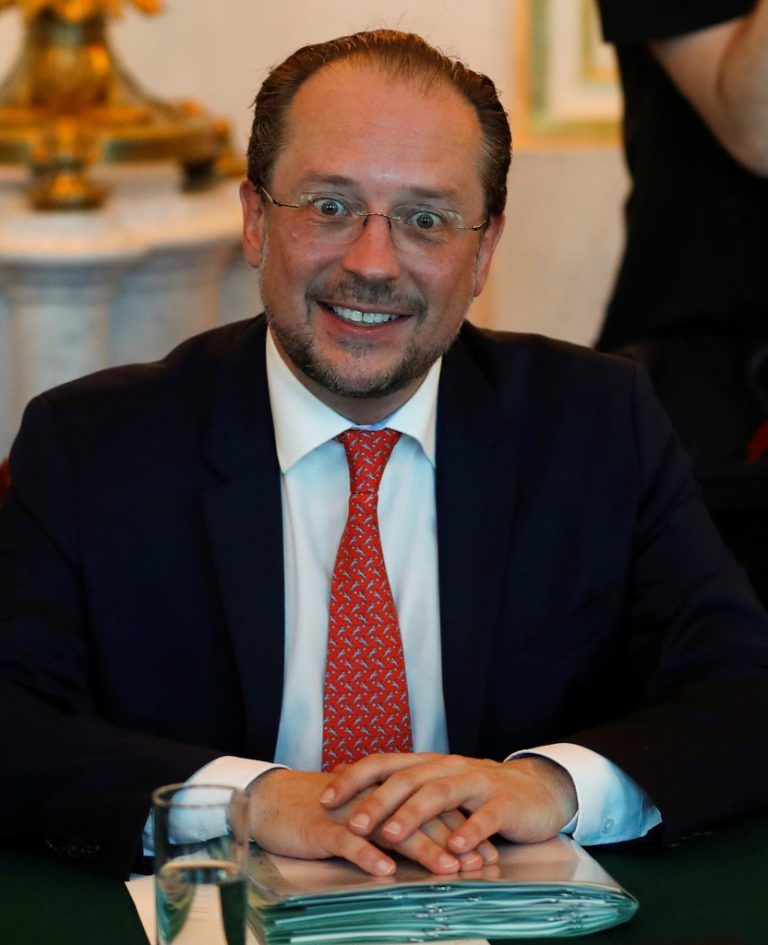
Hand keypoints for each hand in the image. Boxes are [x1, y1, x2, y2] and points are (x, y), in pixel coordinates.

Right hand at [247, 768, 496, 876]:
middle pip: (422, 817)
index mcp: (386, 792)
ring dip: (423, 849)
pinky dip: (368, 855)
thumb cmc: (320, 810)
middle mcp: (374, 797)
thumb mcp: (364, 812)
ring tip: (448, 868)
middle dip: (454, 841)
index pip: (432, 808)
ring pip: (392, 829)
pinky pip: (348, 842)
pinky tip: (386, 871)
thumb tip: (434, 842)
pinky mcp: (323, 826)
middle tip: (481, 863)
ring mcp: (350, 811)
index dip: (461, 828)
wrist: (273, 800)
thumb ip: (396, 821)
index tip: (487, 852)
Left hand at [319, 753, 576, 855]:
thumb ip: (398, 785)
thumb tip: (343, 782)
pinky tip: (455, 847)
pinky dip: (469, 831)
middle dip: (377, 801)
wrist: (536, 789)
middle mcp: (448, 767)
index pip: (384, 763)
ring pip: (440, 793)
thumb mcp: (436, 784)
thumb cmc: (477, 792)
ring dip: (414, 815)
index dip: (353, 778)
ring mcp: (477, 782)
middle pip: (407, 778)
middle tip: (353, 824)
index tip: (325, 799)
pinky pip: (485, 816)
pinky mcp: (504, 802)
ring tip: (392, 836)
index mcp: (427, 763)